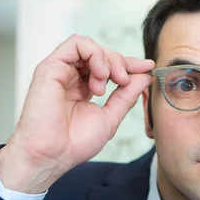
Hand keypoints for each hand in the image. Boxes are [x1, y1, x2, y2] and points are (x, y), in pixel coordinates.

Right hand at [0, 34, 153, 193]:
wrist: (52, 155)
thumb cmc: (74, 143)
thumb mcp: (110, 116)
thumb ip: (126, 95)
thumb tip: (144, 76)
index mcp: (84, 88)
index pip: (108, 67)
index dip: (129, 64)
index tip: (148, 68)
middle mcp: (71, 77)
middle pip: (101, 53)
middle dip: (120, 63)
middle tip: (125, 81)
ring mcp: (60, 70)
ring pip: (90, 45)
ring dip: (108, 59)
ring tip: (111, 81)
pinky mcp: (50, 66)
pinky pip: (76, 43)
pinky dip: (95, 54)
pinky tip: (100, 75)